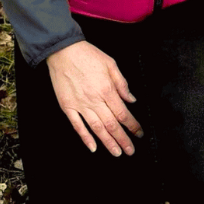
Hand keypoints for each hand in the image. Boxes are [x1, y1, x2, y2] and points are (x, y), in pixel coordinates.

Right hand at [46, 41, 142, 155]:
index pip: (123, 113)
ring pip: (96, 128)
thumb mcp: (111, 64)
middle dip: (123, 139)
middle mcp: (94, 100)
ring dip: (108, 143)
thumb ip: (122, 83)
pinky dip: (85, 138)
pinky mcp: (67, 107)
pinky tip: (93, 147)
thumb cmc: (88, 55)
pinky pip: (77, 126)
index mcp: (107, 89)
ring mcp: (80, 105)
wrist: (63, 51)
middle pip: (111, 124)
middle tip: (130, 151)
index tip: (139, 133)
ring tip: (116, 153)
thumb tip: (131, 100)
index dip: (132, 125)